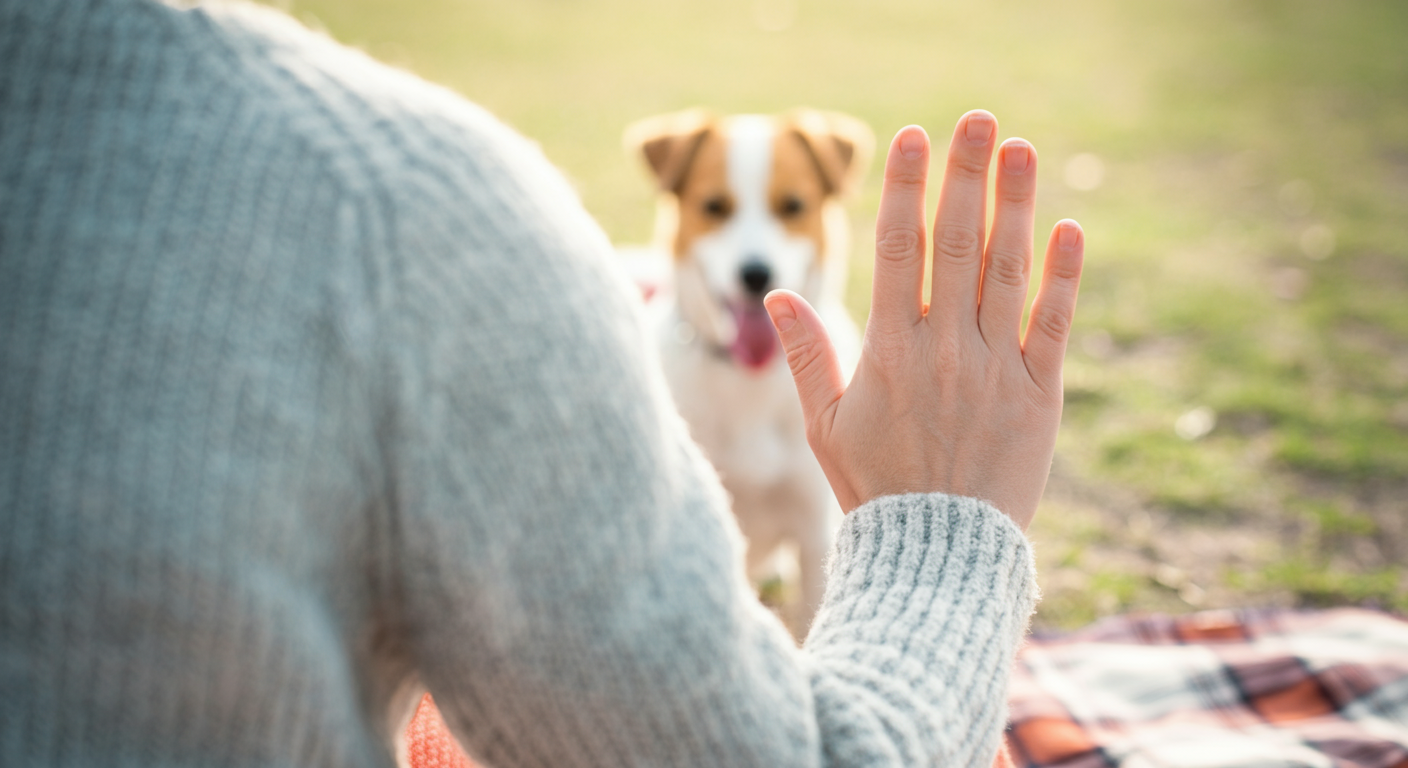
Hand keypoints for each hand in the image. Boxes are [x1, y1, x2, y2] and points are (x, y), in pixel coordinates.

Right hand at [764, 110, 1083, 529]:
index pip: (899, 251)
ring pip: (1008, 272)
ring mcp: (996, 370)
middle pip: (957, 244)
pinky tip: (1069, 228)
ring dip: (1016, 206)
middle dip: (966, 176)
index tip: (915, 138)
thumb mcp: (825, 425)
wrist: (939, 555)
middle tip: (978, 120)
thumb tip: (780, 295)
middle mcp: (945, 350)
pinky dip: (1063, 277)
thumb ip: (808, 356)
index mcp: (890, 352)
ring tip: (1020, 149)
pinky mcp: (1039, 396)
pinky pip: (1054, 326)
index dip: (908, 190)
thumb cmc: (876, 488)